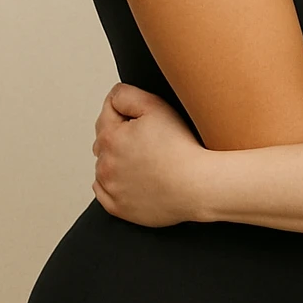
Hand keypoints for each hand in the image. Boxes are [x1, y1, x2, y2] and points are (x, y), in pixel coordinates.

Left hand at [92, 84, 207, 227]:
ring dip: (118, 161)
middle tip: (151, 141)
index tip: (148, 121)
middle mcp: (104, 164)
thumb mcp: (155, 107)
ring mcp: (110, 188)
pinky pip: (106, 192)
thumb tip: (113, 96)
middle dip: (120, 136)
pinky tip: (138, 179)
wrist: (198, 186)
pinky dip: (117, 184)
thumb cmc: (181, 149)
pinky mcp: (118, 208)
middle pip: (104, 140)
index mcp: (109, 138)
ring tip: (148, 161)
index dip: (129, 112)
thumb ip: (126, 95)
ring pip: (105, 166)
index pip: (108, 112)